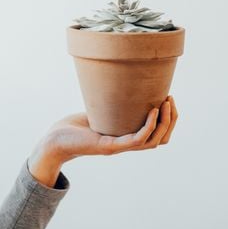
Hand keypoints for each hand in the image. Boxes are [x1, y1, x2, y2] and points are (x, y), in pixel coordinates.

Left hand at [28, 96, 177, 186]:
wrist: (55, 140)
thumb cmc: (76, 126)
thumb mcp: (102, 110)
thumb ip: (115, 103)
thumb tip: (124, 81)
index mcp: (128, 138)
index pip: (159, 135)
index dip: (169, 120)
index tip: (169, 99)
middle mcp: (127, 145)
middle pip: (161, 139)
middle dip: (171, 120)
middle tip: (171, 99)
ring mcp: (119, 147)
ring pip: (153, 141)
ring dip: (164, 122)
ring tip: (166, 103)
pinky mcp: (109, 146)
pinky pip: (136, 140)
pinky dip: (148, 126)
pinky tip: (152, 110)